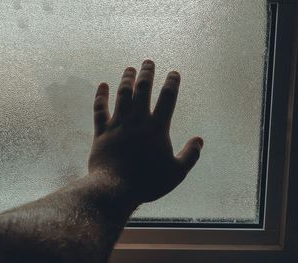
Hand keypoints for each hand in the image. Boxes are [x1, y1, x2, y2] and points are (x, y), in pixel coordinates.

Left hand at [88, 60, 202, 203]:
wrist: (116, 188)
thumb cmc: (148, 182)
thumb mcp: (176, 172)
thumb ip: (190, 155)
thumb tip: (200, 140)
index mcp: (156, 128)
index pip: (167, 99)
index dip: (172, 83)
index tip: (174, 73)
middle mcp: (137, 121)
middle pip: (142, 90)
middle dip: (146, 74)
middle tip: (148, 62)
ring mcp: (118, 124)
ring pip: (122, 95)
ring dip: (126, 80)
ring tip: (130, 69)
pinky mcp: (102, 131)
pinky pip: (100, 109)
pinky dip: (101, 96)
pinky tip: (102, 85)